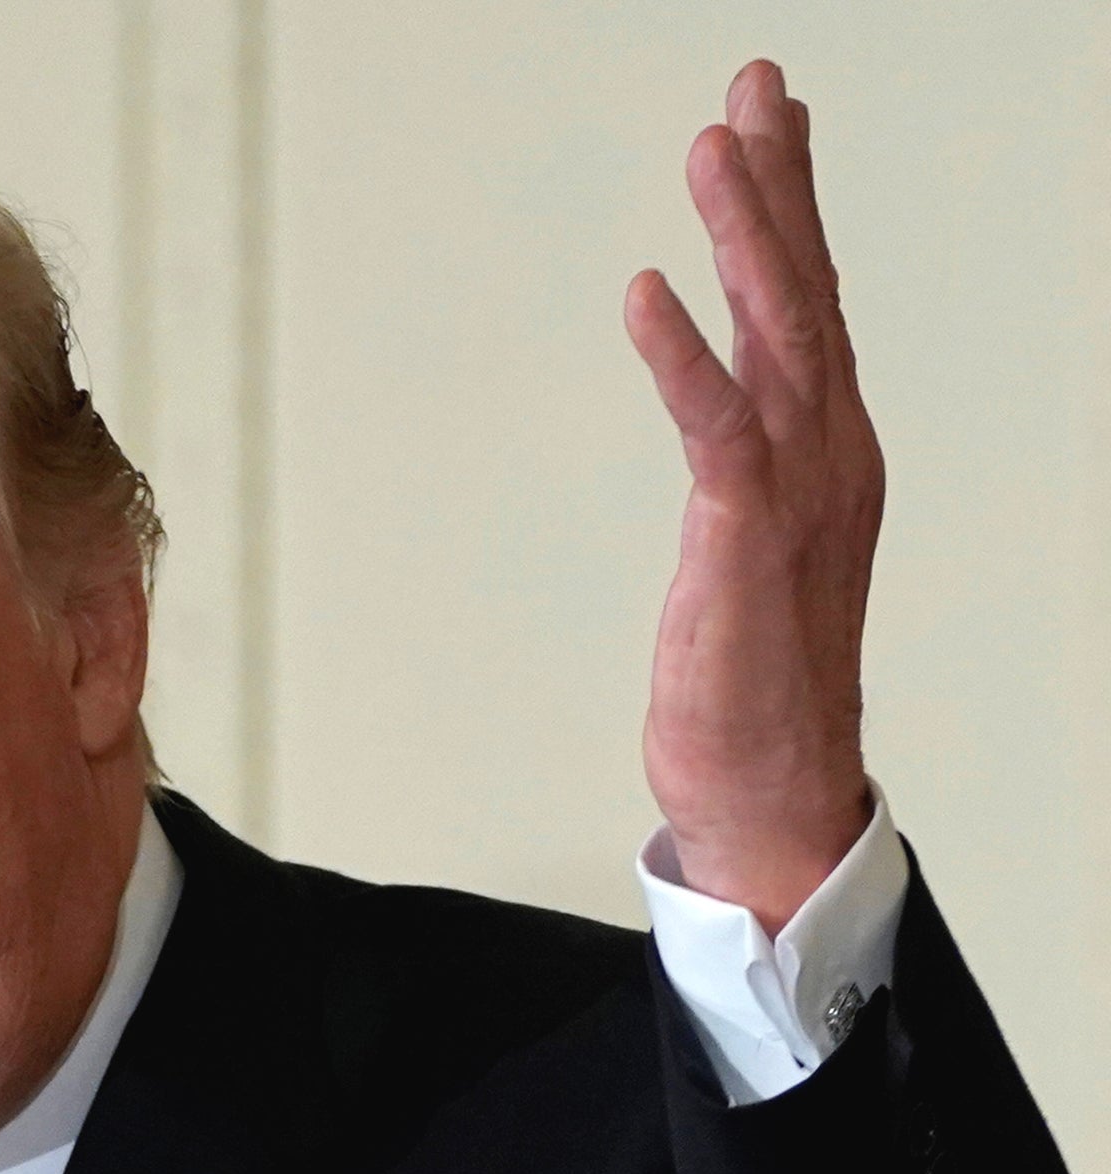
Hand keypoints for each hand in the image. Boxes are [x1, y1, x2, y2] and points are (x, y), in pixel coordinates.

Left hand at [626, 60, 882, 934]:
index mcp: (829, 448)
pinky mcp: (744, 546)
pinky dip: (683, 360)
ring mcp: (798, 497)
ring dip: (747, 237)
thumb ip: (750, 460)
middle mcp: (829, 455)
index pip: (811, 303)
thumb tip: (736, 407)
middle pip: (804, 293)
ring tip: (715, 144)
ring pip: (777, 340)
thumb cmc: (758, 669)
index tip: (774, 113)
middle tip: (754, 83)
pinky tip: (647, 294)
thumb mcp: (756, 538)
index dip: (794, 203)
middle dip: (778, 184)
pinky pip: (717, 434)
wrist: (773, 787)